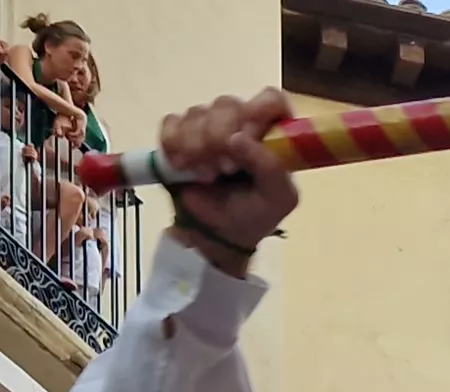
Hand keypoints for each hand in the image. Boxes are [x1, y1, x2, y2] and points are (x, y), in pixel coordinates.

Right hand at [157, 90, 301, 273]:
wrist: (218, 233)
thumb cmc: (256, 213)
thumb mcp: (278, 198)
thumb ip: (271, 168)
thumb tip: (238, 138)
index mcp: (272, 132)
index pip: (270, 99)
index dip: (257, 111)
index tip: (243, 135)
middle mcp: (241, 121)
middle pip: (227, 104)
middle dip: (219, 138)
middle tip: (223, 170)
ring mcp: (208, 125)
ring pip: (197, 113)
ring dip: (196, 146)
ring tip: (205, 176)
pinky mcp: (180, 134)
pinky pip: (171, 123)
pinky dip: (172, 144)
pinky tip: (181, 166)